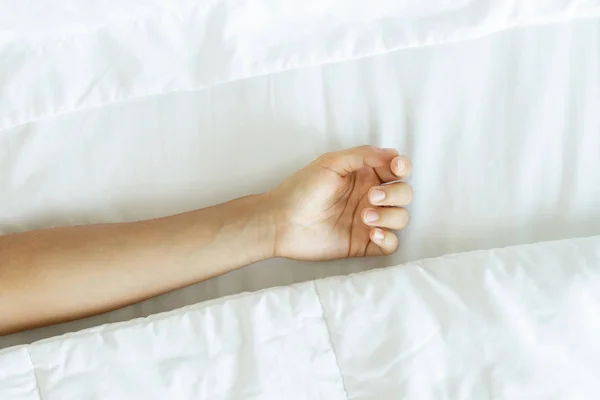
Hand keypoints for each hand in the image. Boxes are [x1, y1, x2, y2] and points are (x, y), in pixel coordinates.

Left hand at [269, 145, 412, 260]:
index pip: (397, 169)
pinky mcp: (363, 244)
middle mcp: (370, 197)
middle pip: (404, 194)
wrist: (282, 221)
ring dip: (390, 216)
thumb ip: (363, 155)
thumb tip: (393, 155)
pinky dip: (389, 238)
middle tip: (372, 197)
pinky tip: (372, 233)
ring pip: (401, 218)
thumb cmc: (302, 189)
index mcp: (365, 175)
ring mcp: (369, 221)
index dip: (403, 167)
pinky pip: (391, 244)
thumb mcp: (331, 162)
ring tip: (364, 217)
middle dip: (396, 194)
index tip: (396, 169)